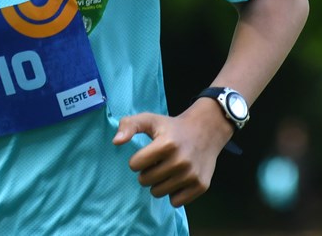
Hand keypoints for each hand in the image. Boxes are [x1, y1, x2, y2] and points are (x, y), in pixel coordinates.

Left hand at [112, 102, 231, 206]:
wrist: (206, 131)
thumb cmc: (172, 127)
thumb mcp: (150, 119)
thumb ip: (129, 125)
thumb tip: (116, 142)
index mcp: (166, 144)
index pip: (135, 165)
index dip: (137, 159)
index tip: (147, 153)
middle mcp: (181, 161)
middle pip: (145, 181)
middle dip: (147, 172)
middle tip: (157, 162)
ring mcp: (192, 175)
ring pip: (158, 193)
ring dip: (158, 183)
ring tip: (167, 170)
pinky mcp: (201, 186)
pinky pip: (175, 202)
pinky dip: (173, 193)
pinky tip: (178, 179)